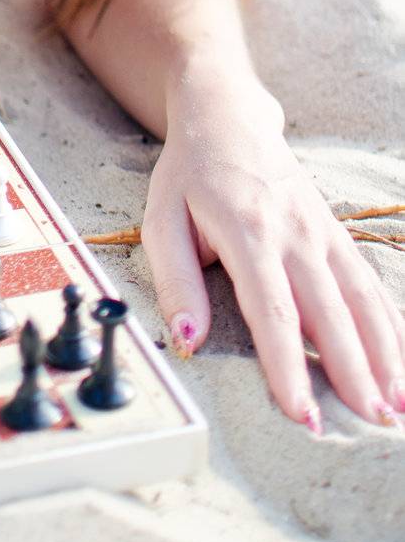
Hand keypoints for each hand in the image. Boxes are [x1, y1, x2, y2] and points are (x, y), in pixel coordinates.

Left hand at [141, 90, 404, 433]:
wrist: (227, 117)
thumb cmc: (190, 175)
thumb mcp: (161, 219)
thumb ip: (176, 282)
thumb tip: (189, 341)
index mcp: (247, 232)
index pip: (272, 309)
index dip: (287, 364)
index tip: (303, 412)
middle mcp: (294, 233)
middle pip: (329, 311)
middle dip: (351, 372)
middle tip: (369, 423)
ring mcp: (321, 231)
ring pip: (360, 299)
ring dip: (384, 354)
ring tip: (398, 406)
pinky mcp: (335, 232)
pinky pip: (368, 282)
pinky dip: (390, 324)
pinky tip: (402, 363)